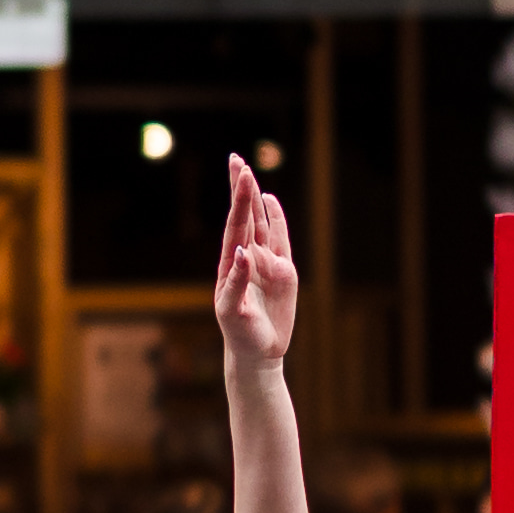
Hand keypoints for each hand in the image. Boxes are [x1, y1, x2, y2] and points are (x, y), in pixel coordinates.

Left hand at [213, 152, 298, 368]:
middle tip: (236, 160)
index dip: (239, 200)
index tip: (241, 175)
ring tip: (248, 172)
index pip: (236, 225)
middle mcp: (246, 258)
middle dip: (241, 188)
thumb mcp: (232, 311)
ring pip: (261, 223)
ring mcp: (265, 263)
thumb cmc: (239, 334)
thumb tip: (244, 251)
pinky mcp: (283, 272)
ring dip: (256, 199)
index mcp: (230, 264)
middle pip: (244, 216)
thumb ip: (236, 281)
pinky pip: (280, 239)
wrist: (258, 352)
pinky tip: (271, 201)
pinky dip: (277, 219)